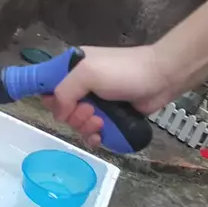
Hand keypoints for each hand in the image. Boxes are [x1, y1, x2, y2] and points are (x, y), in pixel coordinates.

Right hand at [41, 45, 176, 147]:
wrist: (161, 78)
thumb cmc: (123, 71)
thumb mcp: (87, 74)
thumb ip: (64, 91)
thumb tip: (60, 114)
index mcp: (71, 70)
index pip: (46, 87)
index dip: (50, 100)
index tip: (60, 107)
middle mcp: (80, 86)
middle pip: (60, 110)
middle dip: (73, 116)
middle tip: (90, 111)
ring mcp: (94, 103)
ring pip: (75, 124)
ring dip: (85, 127)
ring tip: (101, 121)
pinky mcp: (107, 117)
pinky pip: (90, 132)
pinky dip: (93, 136)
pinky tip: (100, 136)